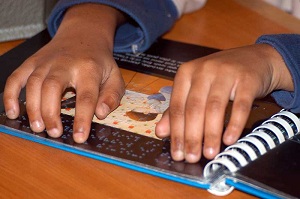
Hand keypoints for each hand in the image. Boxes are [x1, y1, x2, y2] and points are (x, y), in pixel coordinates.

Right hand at [3, 4, 125, 142]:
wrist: (83, 35)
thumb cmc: (99, 61)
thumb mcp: (115, 75)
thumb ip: (112, 95)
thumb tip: (100, 114)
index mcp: (89, 69)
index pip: (86, 97)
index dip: (82, 118)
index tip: (79, 137)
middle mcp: (65, 64)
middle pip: (53, 87)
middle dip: (51, 113)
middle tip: (54, 133)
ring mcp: (46, 62)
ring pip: (33, 83)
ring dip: (33, 108)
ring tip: (38, 128)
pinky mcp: (32, 62)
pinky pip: (16, 77)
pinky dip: (10, 95)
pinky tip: (13, 112)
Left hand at [156, 44, 292, 162]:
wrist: (255, 59)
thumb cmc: (220, 77)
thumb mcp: (196, 89)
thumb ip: (177, 110)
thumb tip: (160, 132)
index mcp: (186, 73)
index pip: (177, 107)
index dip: (176, 132)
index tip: (177, 153)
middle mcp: (203, 71)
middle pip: (194, 108)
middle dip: (192, 136)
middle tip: (191, 157)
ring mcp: (225, 73)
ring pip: (214, 107)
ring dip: (211, 134)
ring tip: (209, 153)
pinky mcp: (246, 79)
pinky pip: (240, 105)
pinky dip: (234, 124)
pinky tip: (229, 139)